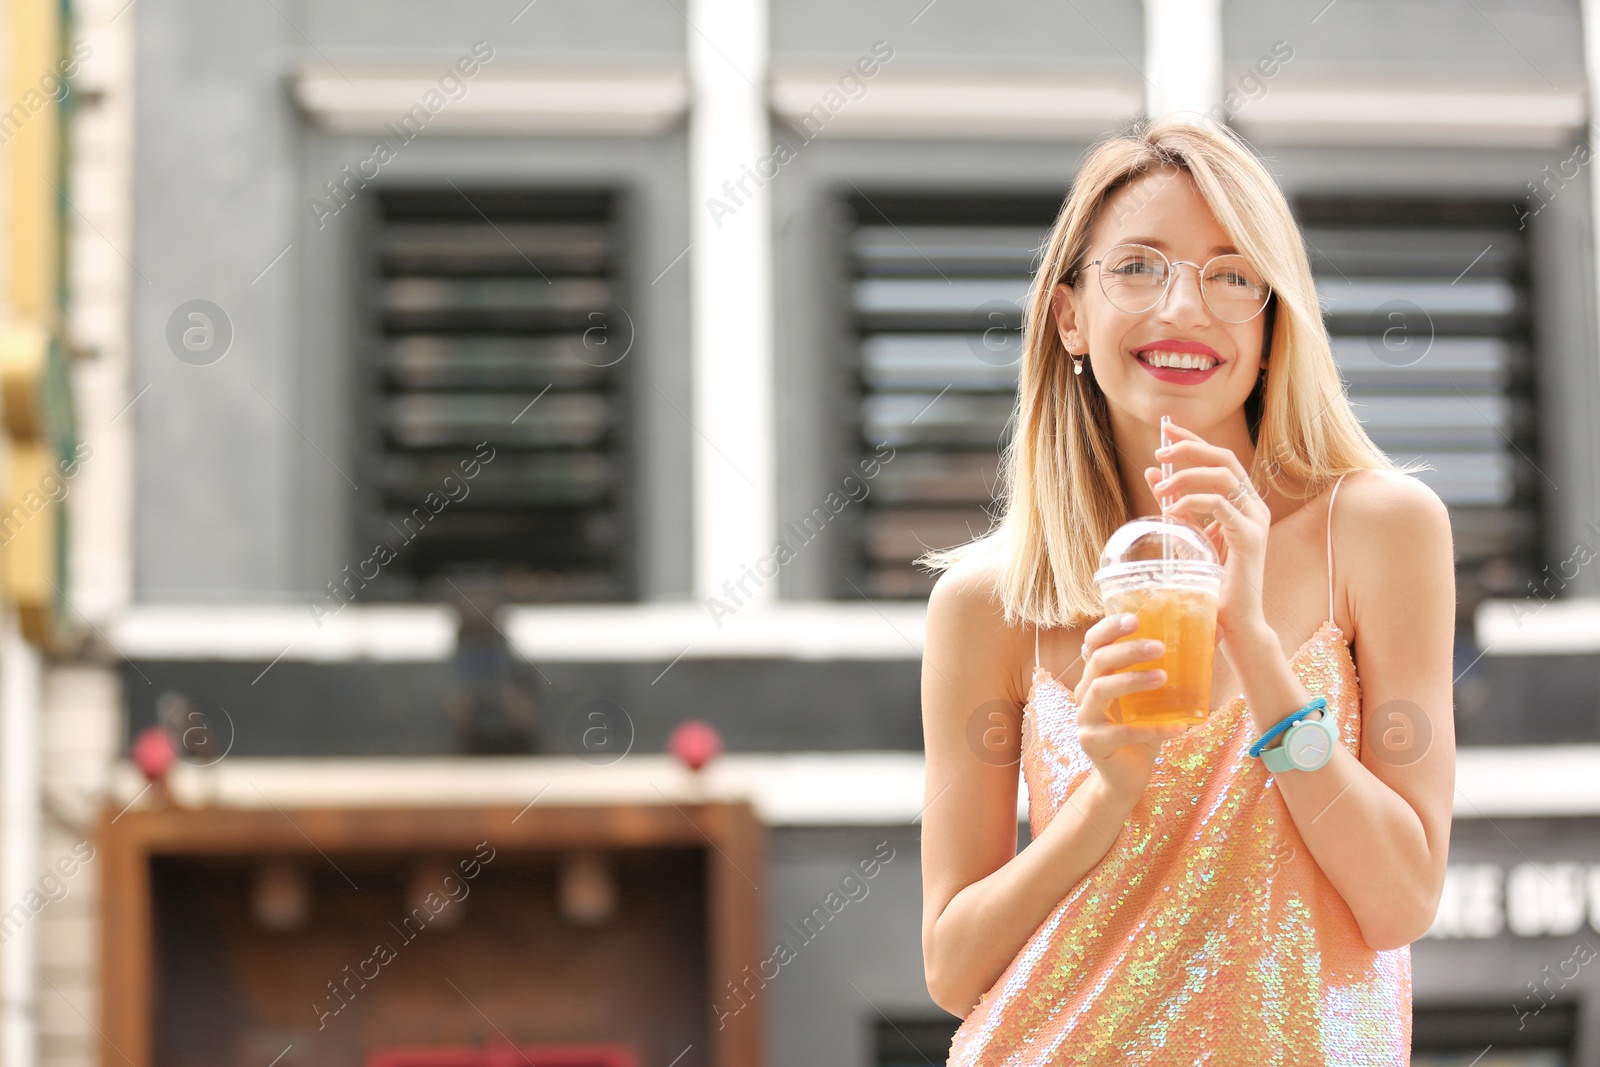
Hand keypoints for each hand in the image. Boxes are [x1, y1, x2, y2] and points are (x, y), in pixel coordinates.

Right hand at [1073, 612, 1188, 802]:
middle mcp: (1084, 693)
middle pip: (1098, 662)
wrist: (1126, 777)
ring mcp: (1085, 719)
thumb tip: (1210, 637)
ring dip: (1132, 680)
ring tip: (1164, 678)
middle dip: (1128, 650)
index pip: (1094, 643)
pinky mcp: (1092, 743)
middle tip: (1160, 646)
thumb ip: (1168, 673)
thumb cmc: (1141, 732)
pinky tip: (1179, 728)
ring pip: (1100, 690)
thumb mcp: (1153, 700)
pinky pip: (1121, 732)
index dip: (1110, 628)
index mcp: (1096, 677)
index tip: (1136, 618)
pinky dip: (1152, 729)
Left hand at [1144, 420, 1270, 644]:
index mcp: (1242, 503)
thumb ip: (1174, 502)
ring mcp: (1255, 520)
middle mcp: (1254, 506)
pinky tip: (1171, 511)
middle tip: (1160, 453)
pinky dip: (1191, 502)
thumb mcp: (1187, 534)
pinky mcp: (1250, 538)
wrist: (1234, 622)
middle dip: (1190, 449)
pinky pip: (1219, 505)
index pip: (1220, 458)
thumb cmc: (1211, 582)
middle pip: (1224, 458)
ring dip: (1186, 476)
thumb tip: (1152, 472)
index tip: (1166, 428)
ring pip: (1222, 477)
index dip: (1193, 440)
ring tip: (1161, 488)